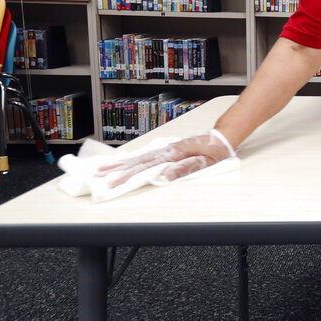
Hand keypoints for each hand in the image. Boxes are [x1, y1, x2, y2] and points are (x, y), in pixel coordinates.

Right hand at [95, 129, 235, 188]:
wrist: (222, 137)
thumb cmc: (215, 152)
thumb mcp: (205, 162)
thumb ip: (185, 168)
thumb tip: (165, 176)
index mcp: (173, 154)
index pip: (146, 167)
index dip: (128, 176)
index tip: (112, 183)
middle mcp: (166, 150)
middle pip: (137, 161)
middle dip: (116, 170)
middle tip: (97, 176)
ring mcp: (166, 149)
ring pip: (139, 157)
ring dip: (120, 163)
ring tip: (102, 168)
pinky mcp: (167, 150)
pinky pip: (145, 155)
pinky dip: (132, 159)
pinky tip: (123, 163)